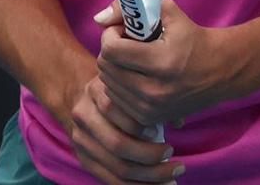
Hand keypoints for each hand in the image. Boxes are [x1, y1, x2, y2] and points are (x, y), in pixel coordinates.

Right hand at [66, 74, 185, 183]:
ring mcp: (81, 140)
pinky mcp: (84, 160)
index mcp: (96, 90)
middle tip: (178, 163)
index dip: (141, 125)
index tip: (163, 131)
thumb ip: (152, 98)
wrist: (83, 99)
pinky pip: (111, 180)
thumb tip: (178, 122)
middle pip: (117, 144)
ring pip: (116, 166)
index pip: (116, 110)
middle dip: (150, 157)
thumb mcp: (128, 84)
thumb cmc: (117, 90)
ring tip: (173, 179)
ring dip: (148, 178)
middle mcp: (84, 115)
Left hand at [95, 0, 233, 126]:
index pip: (111, 50)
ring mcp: (150, 108)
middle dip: (111, 49)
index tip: (123, 28)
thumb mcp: (168, 11)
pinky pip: (117, 100)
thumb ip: (133, 8)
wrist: (219, 71)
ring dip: (114, 67)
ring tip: (132, 58)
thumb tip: (99, 18)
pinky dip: (120, 84)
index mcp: (160, 62)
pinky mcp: (149, 118)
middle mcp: (154, 90)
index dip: (111, 34)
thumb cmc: (192, 37)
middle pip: (106, 68)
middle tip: (126, 41)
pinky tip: (135, 74)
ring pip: (107, 85)